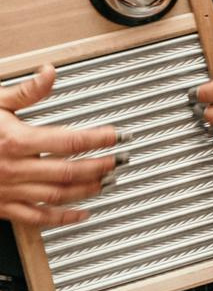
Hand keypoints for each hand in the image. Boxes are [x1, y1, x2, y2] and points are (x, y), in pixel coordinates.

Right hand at [0, 67, 116, 226]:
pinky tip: (81, 213)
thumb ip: (26, 91)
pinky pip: (37, 218)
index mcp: (16, 141)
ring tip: (109, 181)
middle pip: (71, 171)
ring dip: (89, 189)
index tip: (119, 136)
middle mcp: (14, 168)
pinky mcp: (2, 206)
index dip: (101, 139)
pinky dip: (63, 218)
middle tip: (122, 160)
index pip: (71, 141)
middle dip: (102, 166)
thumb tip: (50, 72)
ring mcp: (9, 190)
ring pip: (59, 195)